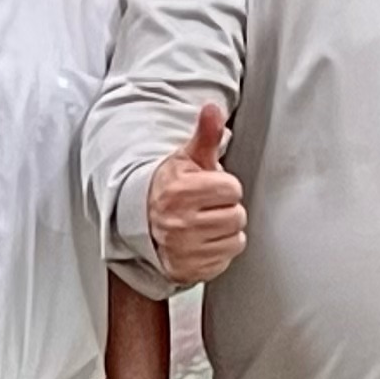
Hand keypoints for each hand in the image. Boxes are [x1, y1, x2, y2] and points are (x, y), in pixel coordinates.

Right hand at [149, 105, 247, 284]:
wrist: (142, 219)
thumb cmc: (171, 186)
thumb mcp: (187, 158)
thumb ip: (205, 135)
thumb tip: (213, 109)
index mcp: (180, 191)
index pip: (232, 189)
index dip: (225, 186)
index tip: (209, 187)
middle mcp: (179, 223)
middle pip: (237, 216)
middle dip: (226, 209)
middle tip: (207, 206)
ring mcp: (183, 250)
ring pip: (235, 239)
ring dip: (225, 231)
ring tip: (205, 223)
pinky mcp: (189, 270)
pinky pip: (225, 260)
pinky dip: (218, 252)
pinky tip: (202, 241)